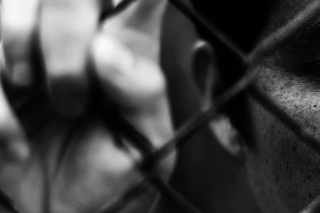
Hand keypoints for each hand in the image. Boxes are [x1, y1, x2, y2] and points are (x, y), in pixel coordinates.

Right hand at [0, 0, 174, 212]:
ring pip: (12, 4)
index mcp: (126, 53)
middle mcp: (81, 41)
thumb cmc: (110, 181)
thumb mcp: (146, 147)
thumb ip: (143, 93)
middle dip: (64, 32)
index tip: (104, 35)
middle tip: (69, 98)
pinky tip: (12, 144)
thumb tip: (105, 48)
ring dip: (16, 51)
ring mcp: (30, 53)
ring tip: (34, 106)